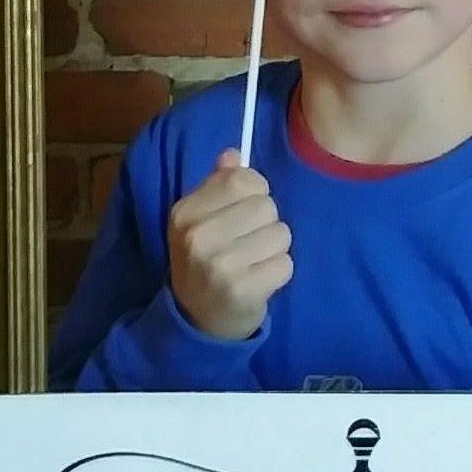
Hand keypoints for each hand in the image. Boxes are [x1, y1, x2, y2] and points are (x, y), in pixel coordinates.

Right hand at [168, 149, 293, 341]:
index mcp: (185, 212)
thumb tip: (232, 153)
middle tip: (245, 244)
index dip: (254, 193)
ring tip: (252, 262)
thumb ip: (219, 184)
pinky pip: (286, 263)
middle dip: (266, 223)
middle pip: (267, 205)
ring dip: (274, 249)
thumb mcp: (202, 219)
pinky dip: (279, 272)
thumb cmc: (207, 258)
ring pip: (281, 233)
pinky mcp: (242, 290)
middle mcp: (197, 237)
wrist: (198, 318)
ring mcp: (218, 266)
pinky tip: (258, 281)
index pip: (243, 179)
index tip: (240, 213)